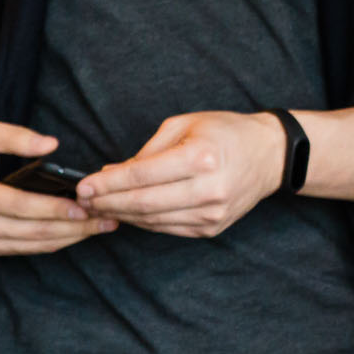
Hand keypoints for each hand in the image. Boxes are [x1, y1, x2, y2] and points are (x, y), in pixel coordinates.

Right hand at [0, 116, 111, 255]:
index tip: (86, 206)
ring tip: (100, 228)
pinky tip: (75, 234)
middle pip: (31, 232)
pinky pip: (22, 250)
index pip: (20, 206)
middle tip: (108, 220)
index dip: (55, 209)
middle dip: (74, 228)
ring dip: (68, 239)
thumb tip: (53, 145)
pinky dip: (50, 244)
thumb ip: (16, 136)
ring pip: (30, 246)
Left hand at [77, 110, 286, 236]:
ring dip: (122, 215)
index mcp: (201, 157)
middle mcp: (209, 189)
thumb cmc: (225, 132)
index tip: (84, 185)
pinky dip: (144, 221)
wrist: (270, 155)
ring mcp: (212, 213)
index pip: (142, 175)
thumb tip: (111, 173)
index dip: (108, 183)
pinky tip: (127, 213)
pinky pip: (168, 228)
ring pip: (153, 221)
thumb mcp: (185, 125)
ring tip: (99, 207)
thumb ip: (148, 151)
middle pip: (144, 203)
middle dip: (108, 203)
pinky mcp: (212, 228)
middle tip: (84, 200)